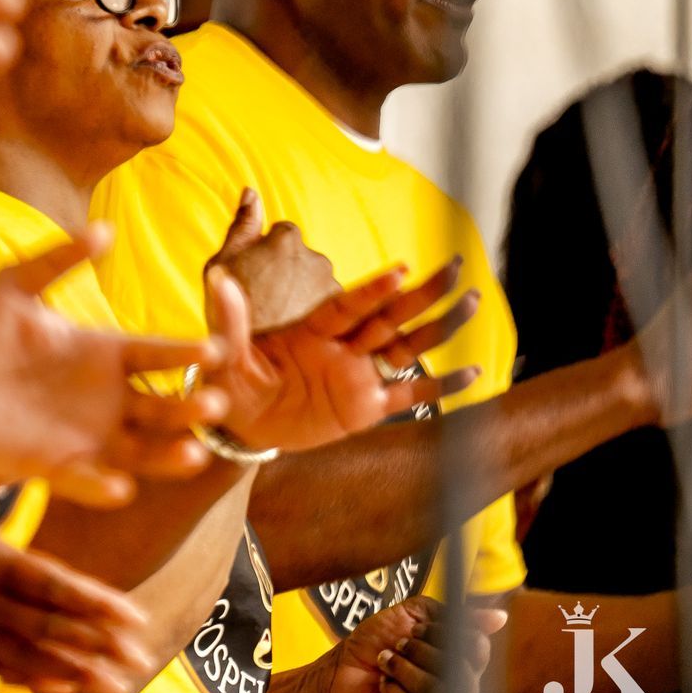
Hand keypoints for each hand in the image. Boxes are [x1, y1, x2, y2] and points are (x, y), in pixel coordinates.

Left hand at [0, 226, 227, 509]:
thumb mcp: (14, 285)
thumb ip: (58, 260)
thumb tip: (106, 229)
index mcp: (103, 353)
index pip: (157, 353)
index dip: (187, 353)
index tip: (216, 349)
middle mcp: (106, 399)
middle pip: (163, 407)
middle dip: (192, 406)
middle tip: (217, 401)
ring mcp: (84, 436)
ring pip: (141, 451)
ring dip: (168, 455)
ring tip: (192, 454)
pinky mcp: (54, 467)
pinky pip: (86, 480)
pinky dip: (103, 486)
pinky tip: (120, 486)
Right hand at [0, 473, 156, 692]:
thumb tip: (35, 448)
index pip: (46, 582)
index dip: (91, 601)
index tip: (131, 613)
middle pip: (45, 625)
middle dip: (95, 641)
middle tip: (139, 654)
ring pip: (26, 652)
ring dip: (72, 666)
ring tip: (114, 680)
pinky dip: (32, 676)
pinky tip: (64, 686)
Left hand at [205, 258, 482, 452]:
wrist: (241, 426)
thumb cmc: (231, 382)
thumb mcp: (225, 353)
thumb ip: (229, 318)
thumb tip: (218, 279)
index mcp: (310, 330)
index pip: (347, 306)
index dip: (372, 289)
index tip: (399, 269)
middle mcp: (341, 347)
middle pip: (388, 316)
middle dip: (421, 293)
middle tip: (453, 267)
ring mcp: (357, 376)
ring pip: (406, 347)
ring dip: (438, 326)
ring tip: (471, 301)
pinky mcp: (366, 409)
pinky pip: (409, 396)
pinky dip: (440, 386)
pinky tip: (473, 372)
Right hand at [208, 189, 341, 328]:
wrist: (251, 364)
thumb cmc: (228, 313)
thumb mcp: (221, 265)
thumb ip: (241, 226)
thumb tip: (251, 191)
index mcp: (285, 239)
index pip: (283, 235)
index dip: (268, 257)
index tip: (259, 278)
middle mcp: (315, 257)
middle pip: (304, 259)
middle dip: (291, 274)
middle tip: (271, 302)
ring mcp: (331, 285)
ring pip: (318, 282)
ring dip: (306, 295)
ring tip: (284, 320)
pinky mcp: (341, 314)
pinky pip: (330, 306)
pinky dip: (317, 314)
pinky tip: (299, 331)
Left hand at [309, 596, 505, 692]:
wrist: (341, 666)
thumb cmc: (377, 642)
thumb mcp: (411, 615)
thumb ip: (451, 614)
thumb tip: (498, 617)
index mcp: (460, 661)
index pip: (477, 649)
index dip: (446, 634)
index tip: (418, 627)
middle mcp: (458, 690)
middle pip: (462, 674)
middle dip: (422, 653)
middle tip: (397, 644)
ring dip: (406, 672)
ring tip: (385, 662)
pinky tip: (384, 686)